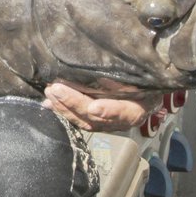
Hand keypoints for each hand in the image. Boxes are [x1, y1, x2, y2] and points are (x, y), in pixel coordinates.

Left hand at [42, 79, 162, 132]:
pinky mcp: (95, 121)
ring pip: (84, 121)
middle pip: (97, 117)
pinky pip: (77, 119)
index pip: (126, 112)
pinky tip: (48, 103)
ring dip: (64, 108)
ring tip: (50, 93)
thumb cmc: (144, 78)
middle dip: (74, 103)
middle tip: (56, 89)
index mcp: (138, 108)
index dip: (110, 111)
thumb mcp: (141, 75)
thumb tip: (106, 73)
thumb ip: (125, 74)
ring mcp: (107, 123)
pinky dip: (62, 111)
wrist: (147, 91)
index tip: (95, 107)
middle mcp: (122, 120)